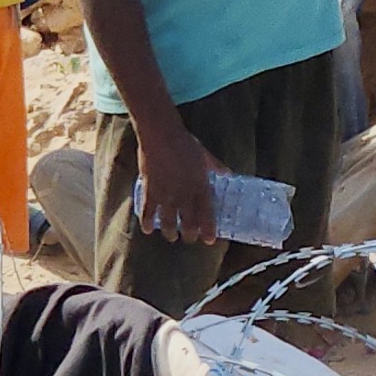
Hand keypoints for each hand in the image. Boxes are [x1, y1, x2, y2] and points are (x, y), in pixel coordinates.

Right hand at [135, 121, 222, 245]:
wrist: (160, 135)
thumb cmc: (185, 143)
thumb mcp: (205, 156)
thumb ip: (216, 167)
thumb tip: (228, 174)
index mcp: (200, 186)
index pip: (207, 214)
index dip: (208, 230)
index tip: (210, 240)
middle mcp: (184, 194)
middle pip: (188, 224)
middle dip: (190, 235)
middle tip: (190, 238)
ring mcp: (166, 194)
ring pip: (169, 223)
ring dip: (171, 233)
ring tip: (172, 236)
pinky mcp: (150, 191)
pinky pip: (148, 212)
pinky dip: (147, 223)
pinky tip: (148, 229)